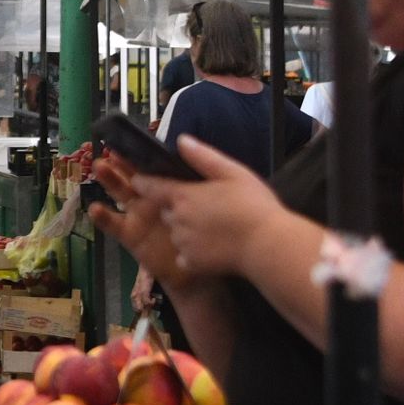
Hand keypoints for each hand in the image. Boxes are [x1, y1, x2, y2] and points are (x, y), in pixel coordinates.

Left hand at [87, 132, 289, 287]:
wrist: (265, 245)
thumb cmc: (252, 204)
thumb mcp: (231, 172)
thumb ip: (203, 157)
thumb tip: (181, 140)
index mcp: (182, 195)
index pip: (151, 186)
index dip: (143, 182)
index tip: (138, 180)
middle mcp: (175, 219)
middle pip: (166, 210)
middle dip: (176, 207)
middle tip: (201, 206)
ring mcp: (182, 243)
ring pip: (175, 233)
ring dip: (185, 229)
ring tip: (211, 227)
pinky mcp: (191, 263)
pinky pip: (185, 255)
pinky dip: (194, 252)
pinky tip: (213, 248)